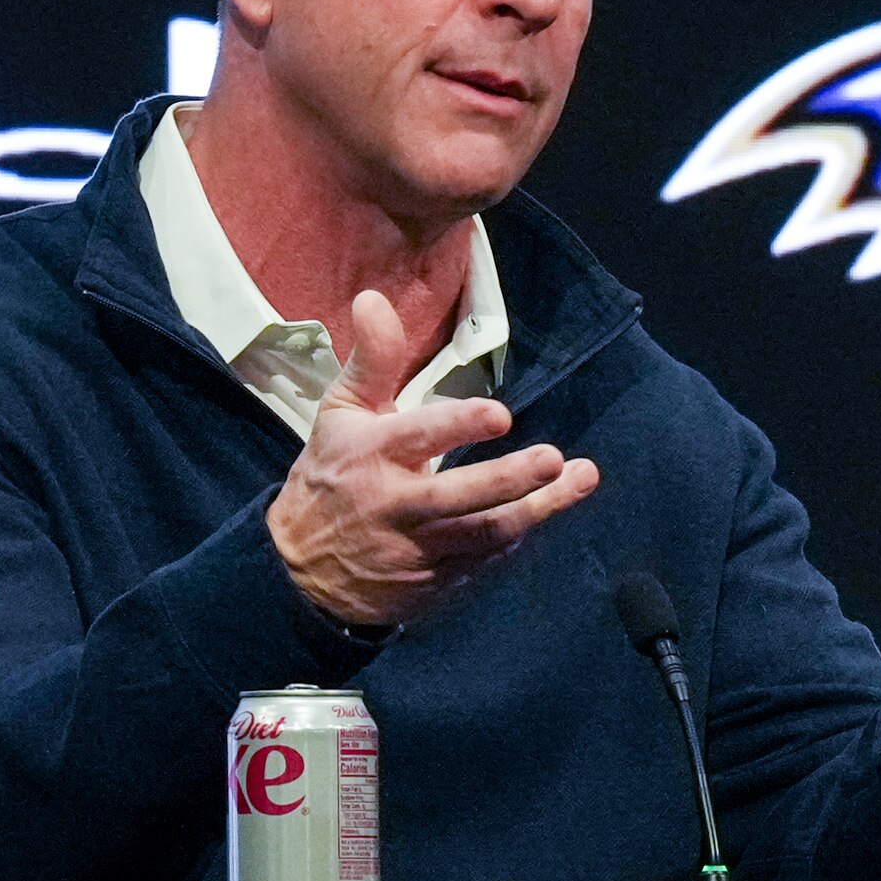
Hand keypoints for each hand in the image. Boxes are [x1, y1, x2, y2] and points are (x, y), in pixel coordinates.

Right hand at [267, 289, 600, 626]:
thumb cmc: (331, 476)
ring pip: (483, 532)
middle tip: (553, 458)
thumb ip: (372, 360)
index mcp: (370, 455)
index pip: (417, 437)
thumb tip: (374, 298)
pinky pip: (483, 561)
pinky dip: (515, 538)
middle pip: (458, 495)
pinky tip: (548, 511)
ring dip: (538, 508)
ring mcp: (417, 549)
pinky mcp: (434, 582)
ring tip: (580, 480)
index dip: (458, 426)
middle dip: (508, 479)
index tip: (501, 416)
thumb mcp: (340, 414)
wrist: (299, 574)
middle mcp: (395, 505)